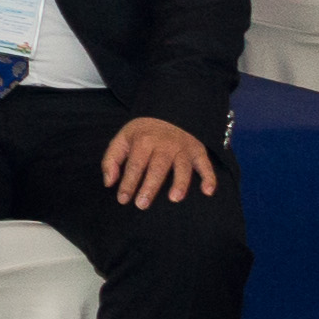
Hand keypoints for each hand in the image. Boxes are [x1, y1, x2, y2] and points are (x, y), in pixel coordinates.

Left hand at [102, 115, 218, 208]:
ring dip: (180, 183)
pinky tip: (207, 191)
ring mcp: (183, 148)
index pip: (135, 165)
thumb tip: (109, 183)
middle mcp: (164, 144)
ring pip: (182, 167)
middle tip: (141, 205)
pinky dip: (209, 178)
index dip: (128, 183)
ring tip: (174, 199)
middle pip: (157, 168)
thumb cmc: (142, 133)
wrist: (168, 113)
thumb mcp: (122, 139)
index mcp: (143, 141)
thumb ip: (112, 160)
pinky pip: (205, 165)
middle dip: (149, 187)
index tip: (122, 200)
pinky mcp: (197, 152)